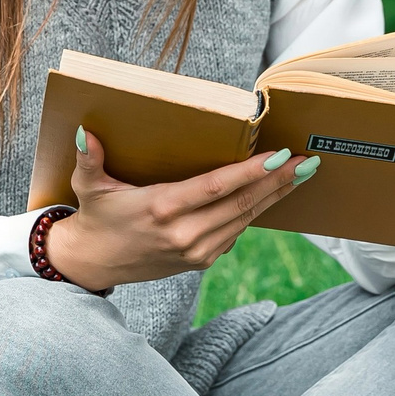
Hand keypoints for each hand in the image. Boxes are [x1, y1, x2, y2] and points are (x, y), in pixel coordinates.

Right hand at [41, 128, 319, 291]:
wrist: (92, 264)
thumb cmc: (95, 217)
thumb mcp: (88, 186)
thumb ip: (90, 158)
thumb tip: (86, 131)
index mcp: (162, 209)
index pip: (217, 187)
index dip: (252, 172)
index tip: (281, 155)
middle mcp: (184, 234)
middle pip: (242, 204)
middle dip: (279, 182)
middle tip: (308, 162)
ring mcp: (196, 251)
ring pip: (245, 220)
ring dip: (275, 197)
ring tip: (301, 175)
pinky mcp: (200, 261)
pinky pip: (236, 232)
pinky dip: (256, 213)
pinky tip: (273, 194)